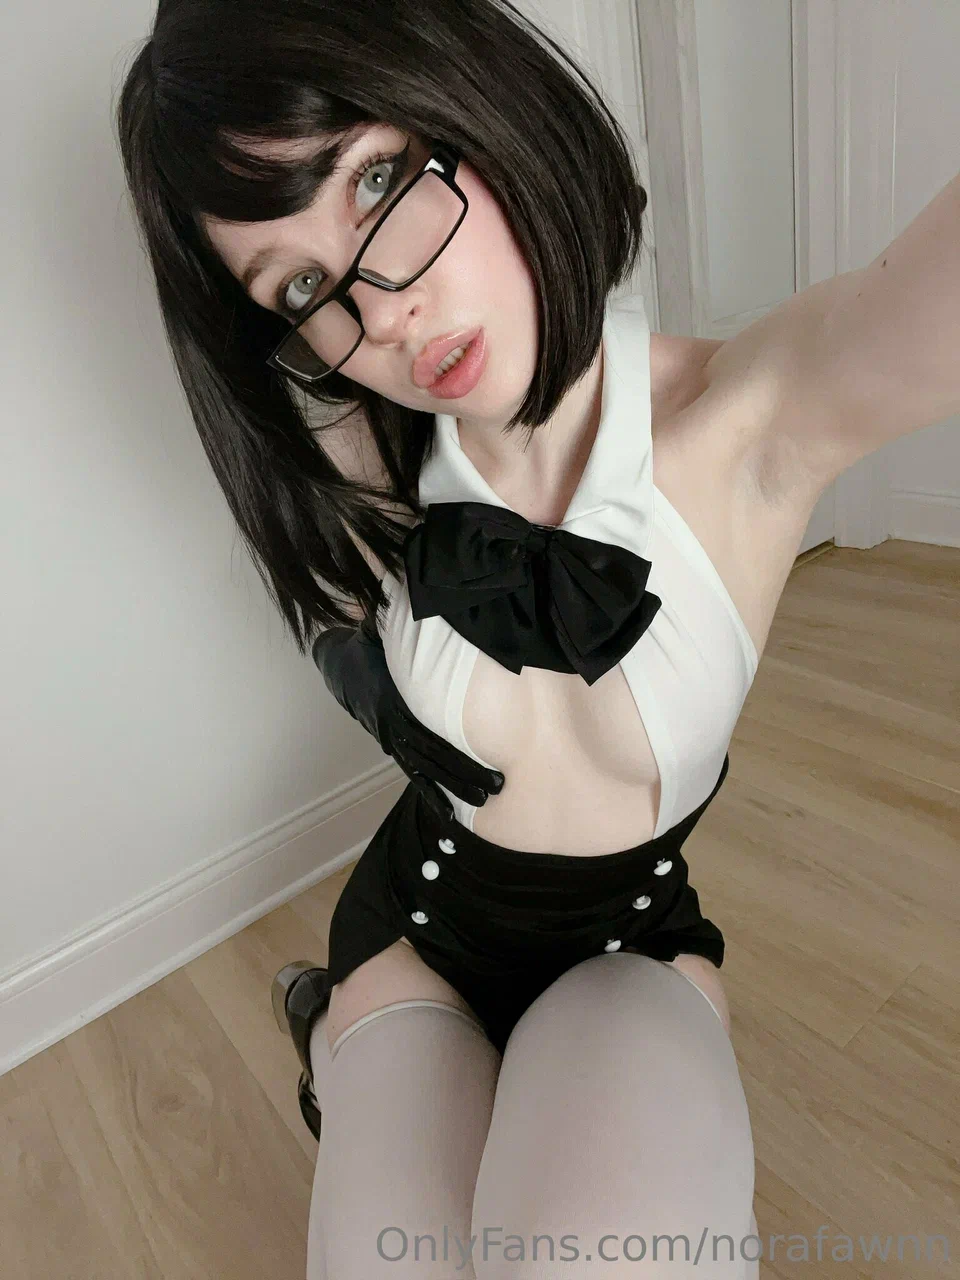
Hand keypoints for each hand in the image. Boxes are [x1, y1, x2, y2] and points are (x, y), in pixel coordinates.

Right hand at [312, 621, 504, 821]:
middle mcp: (395, 723)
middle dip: (463, 770)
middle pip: (432, 754)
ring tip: (483, 799)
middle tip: (496, 785)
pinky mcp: (394, 746)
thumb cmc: (373, 645)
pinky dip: (432, 793)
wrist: (341, 660)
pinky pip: (415, 773)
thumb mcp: (390, 634)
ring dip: (454, 784)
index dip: (456, 743)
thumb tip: (428, 605)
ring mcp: (393, 738)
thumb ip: (410, 631)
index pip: (429, 727)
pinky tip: (451, 814)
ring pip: (426, 768)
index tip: (488, 751)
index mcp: (398, 699)